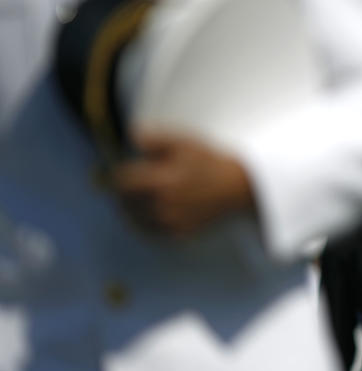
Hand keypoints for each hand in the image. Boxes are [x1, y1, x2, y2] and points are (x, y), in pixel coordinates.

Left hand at [110, 131, 254, 235]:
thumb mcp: (183, 142)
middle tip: (124, 186)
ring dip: (129, 210)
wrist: (236, 187)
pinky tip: (148, 214)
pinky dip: (144, 225)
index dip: (114, 175)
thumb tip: (131, 136)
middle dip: (121, 193)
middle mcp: (163, 205)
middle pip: (124, 203)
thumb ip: (154, 138)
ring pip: (134, 220)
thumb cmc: (209, 161)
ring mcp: (171, 222)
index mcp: (161, 181)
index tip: (115, 171)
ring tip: (134, 200)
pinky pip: (150, 233)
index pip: (121, 181)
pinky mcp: (179, 234)